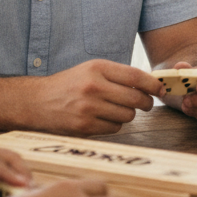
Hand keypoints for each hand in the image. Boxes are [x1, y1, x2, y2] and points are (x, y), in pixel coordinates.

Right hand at [29, 61, 163, 136]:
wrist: (36, 102)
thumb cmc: (70, 84)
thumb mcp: (92, 69)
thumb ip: (119, 75)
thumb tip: (152, 84)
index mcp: (98, 68)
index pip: (136, 77)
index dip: (153, 85)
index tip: (160, 89)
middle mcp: (93, 87)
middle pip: (136, 99)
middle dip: (146, 103)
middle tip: (145, 103)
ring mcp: (88, 108)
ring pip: (127, 116)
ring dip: (129, 115)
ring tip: (118, 109)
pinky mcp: (83, 126)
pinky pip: (114, 128)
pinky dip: (115, 125)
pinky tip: (104, 118)